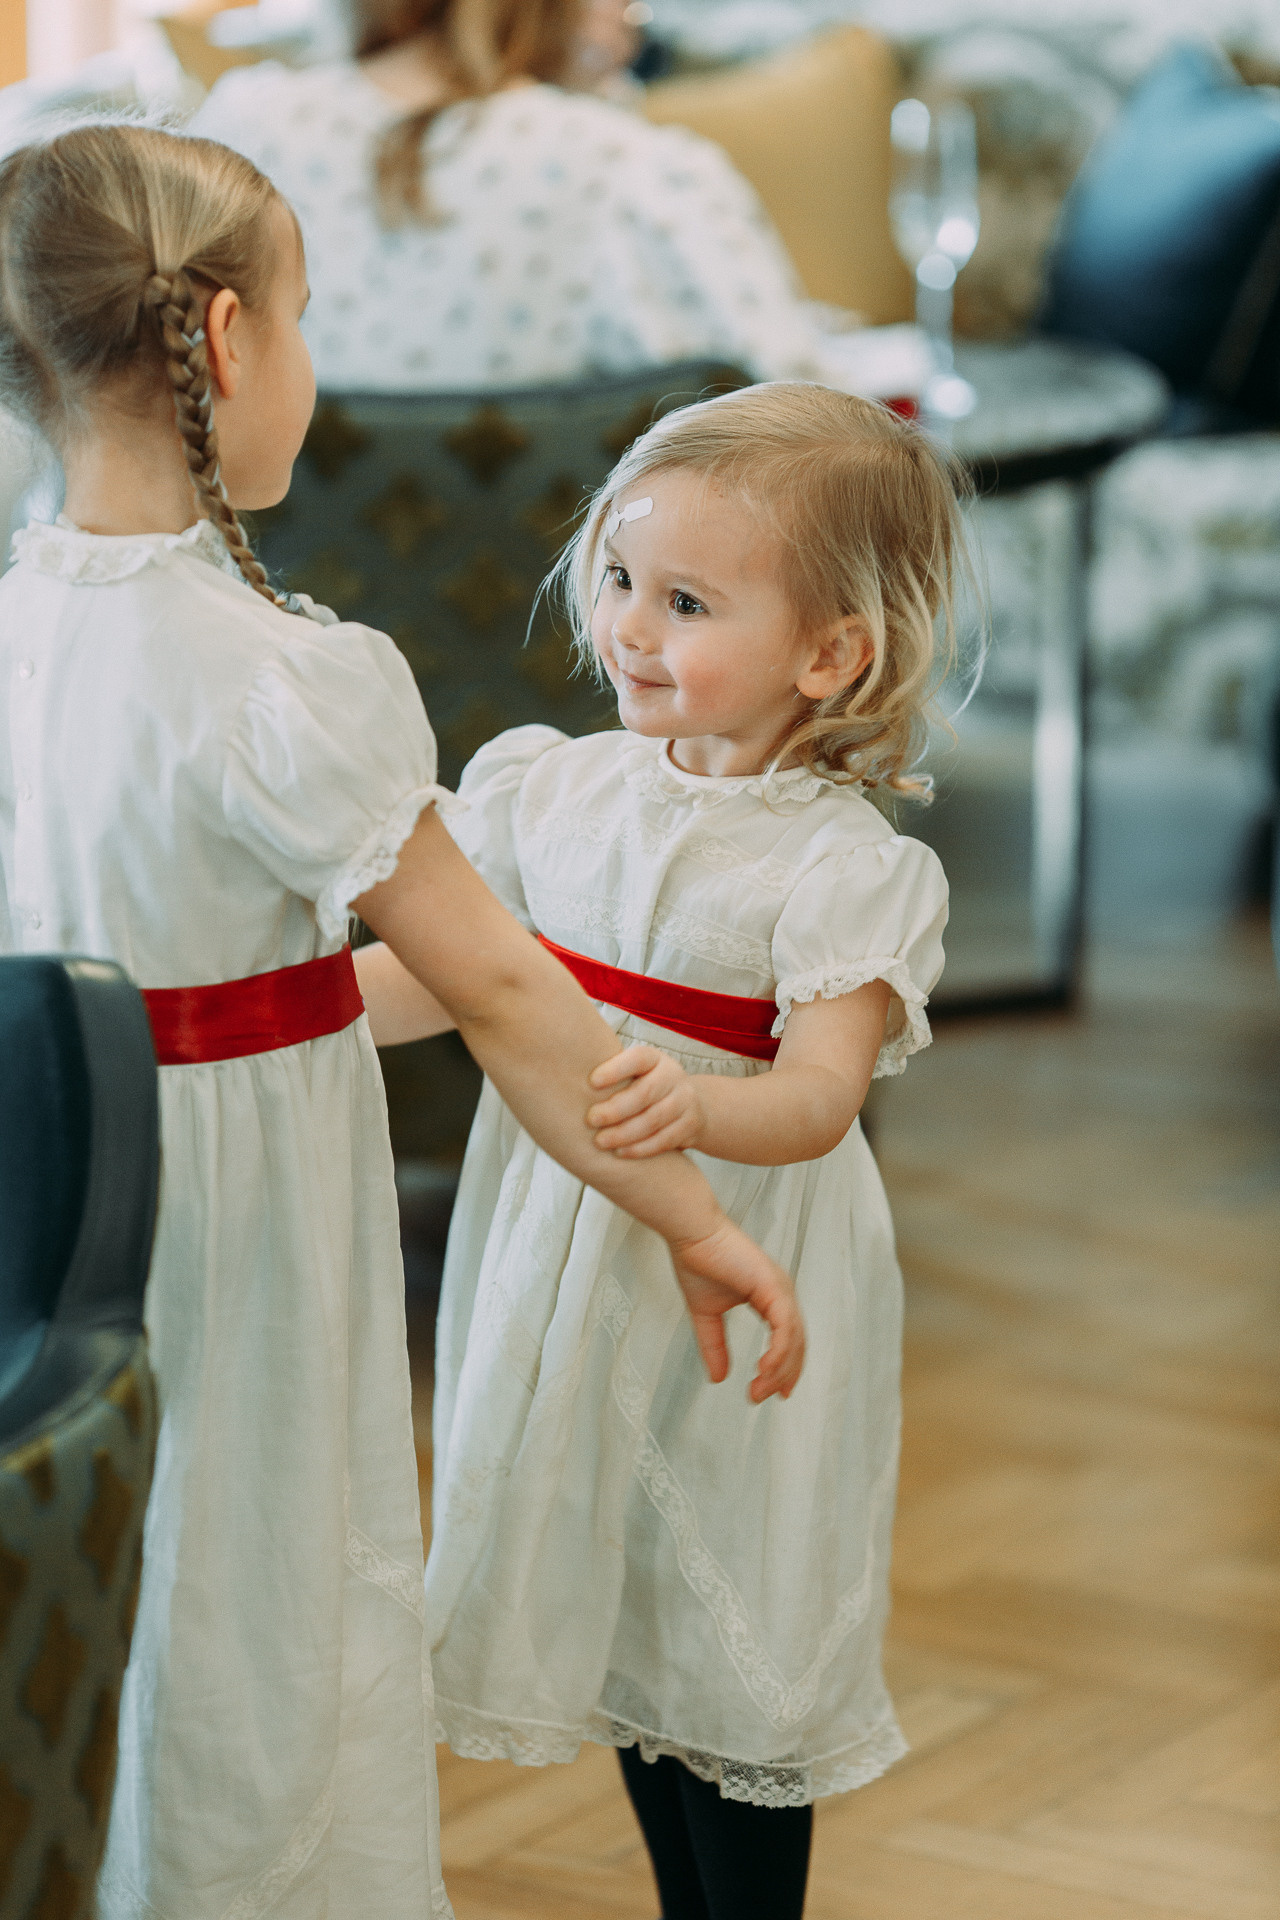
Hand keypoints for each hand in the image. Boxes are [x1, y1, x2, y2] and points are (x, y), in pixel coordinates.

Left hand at [587, 1044, 704, 1155]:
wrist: (688, 1105)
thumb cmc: (642, 1088)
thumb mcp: (632, 1075)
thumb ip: (611, 1077)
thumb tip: (567, 1080)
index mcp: (654, 1059)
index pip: (638, 1058)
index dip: (616, 1069)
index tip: (591, 1082)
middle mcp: (673, 1075)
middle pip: (645, 1092)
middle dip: (616, 1108)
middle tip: (591, 1120)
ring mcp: (686, 1100)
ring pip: (654, 1119)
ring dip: (625, 1133)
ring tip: (601, 1141)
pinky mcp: (691, 1124)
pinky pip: (665, 1139)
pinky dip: (641, 1148)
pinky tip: (621, 1153)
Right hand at [669, 1217, 803, 1402]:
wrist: (691, 1233)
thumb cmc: (698, 1261)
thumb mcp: (706, 1315)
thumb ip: (715, 1346)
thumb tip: (718, 1378)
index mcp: (771, 1297)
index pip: (789, 1339)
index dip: (785, 1368)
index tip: (776, 1393)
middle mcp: (782, 1293)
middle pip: (796, 1344)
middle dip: (783, 1375)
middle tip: (762, 1398)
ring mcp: (781, 1288)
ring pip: (794, 1339)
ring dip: (779, 1370)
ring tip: (759, 1390)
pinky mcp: (774, 1286)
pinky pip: (785, 1327)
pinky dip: (779, 1352)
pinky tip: (765, 1370)